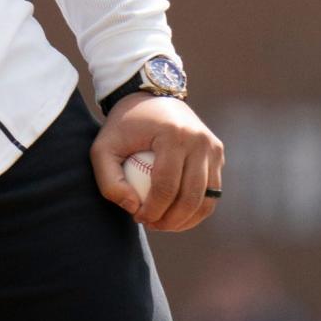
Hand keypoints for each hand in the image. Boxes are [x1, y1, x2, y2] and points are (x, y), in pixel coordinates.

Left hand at [90, 93, 223, 232]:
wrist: (149, 95)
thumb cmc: (123, 125)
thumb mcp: (103, 148)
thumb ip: (110, 182)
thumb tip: (134, 207)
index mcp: (173, 135)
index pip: (166, 187)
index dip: (152, 210)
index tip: (138, 218)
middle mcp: (199, 140)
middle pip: (190, 197)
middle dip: (171, 220)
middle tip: (151, 225)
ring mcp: (212, 146)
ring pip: (207, 199)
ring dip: (186, 220)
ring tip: (163, 223)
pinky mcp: (217, 152)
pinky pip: (212, 191)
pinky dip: (197, 209)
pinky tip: (177, 215)